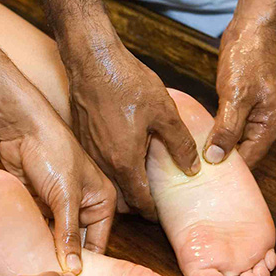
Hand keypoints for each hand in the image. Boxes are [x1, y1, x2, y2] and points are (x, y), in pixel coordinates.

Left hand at [0, 93, 115, 272]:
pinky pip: (40, 230)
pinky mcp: (40, 204)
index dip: (87, 264)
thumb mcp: (65, 196)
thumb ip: (69, 233)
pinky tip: (26, 257)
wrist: (21, 128)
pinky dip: (34, 241)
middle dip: (66, 260)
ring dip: (48, 252)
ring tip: (39, 274)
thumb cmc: (53, 152)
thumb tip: (74, 268)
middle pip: (77, 243)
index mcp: (102, 201)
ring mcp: (61, 206)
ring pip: (56, 239)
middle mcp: (84, 206)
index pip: (98, 242)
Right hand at [66, 41, 199, 219]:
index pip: (140, 203)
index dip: (153, 213)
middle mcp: (103, 164)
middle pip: (121, 199)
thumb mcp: (164, 112)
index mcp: (124, 162)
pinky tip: (124, 158)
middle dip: (137, 205)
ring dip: (123, 188)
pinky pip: (98, 167)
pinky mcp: (83, 141)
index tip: (163, 214)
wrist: (92, 61)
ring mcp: (90, 153)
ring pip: (108, 184)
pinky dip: (112, 171)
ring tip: (141, 181)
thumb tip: (192, 167)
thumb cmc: (126, 84)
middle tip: (153, 201)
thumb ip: (180, 143)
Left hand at [204, 23, 275, 167]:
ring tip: (195, 161)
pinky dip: (217, 135)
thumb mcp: (235, 97)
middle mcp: (267, 124)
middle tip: (195, 172)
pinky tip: (201, 140)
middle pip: (243, 154)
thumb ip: (226, 129)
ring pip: (235, 142)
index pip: (249, 160)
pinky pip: (231, 129)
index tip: (205, 181)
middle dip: (222, 162)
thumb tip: (215, 158)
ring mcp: (256, 116)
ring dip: (218, 149)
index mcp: (271, 125)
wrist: (251, 31)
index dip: (228, 171)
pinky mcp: (245, 108)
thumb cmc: (248, 59)